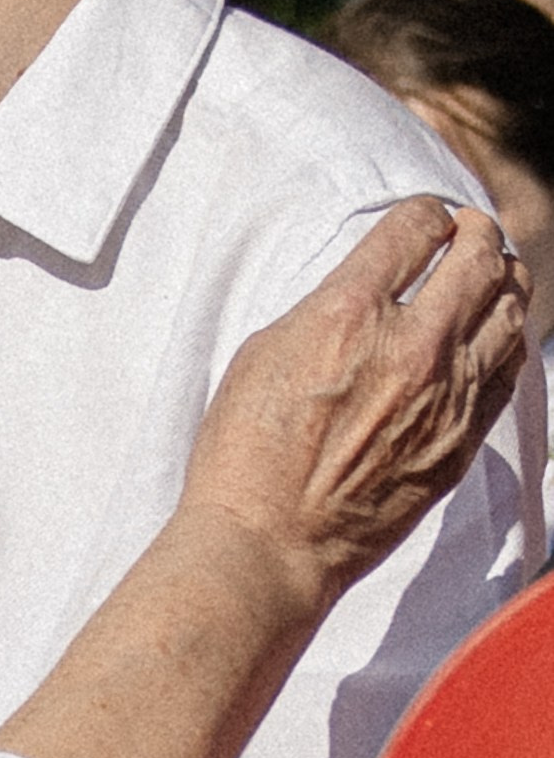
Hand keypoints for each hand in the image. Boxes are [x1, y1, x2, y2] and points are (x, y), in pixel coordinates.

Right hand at [183, 199, 525, 619]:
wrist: (271, 544)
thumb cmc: (246, 455)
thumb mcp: (264, 354)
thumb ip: (326, 308)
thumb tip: (369, 287)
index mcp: (348, 313)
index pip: (415, 228)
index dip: (423, 213)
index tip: (423, 219)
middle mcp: (411, 346)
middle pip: (479, 258)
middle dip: (477, 233)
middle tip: (469, 230)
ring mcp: (446, 395)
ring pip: (511, 309)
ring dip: (506, 279)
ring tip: (494, 274)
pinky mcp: (463, 439)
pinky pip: (510, 369)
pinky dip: (507, 337)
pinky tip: (493, 333)